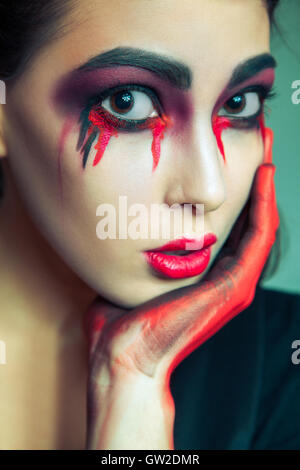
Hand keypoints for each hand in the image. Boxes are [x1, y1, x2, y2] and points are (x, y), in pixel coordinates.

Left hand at [83, 127, 278, 448]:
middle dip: (255, 183)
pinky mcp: (234, 287)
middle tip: (259, 143)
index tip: (235, 158)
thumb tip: (122, 228)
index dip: (236, 194)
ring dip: (266, 188)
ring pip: (260, 225)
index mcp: (206, 276)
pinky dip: (265, 206)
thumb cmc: (119, 320)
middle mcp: (226, 279)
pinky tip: (265, 174)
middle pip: (249, 222)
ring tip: (268, 149)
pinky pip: (259, 237)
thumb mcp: (134, 273)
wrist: (121, 354)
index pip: (229, 227)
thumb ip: (137, 251)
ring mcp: (234, 285)